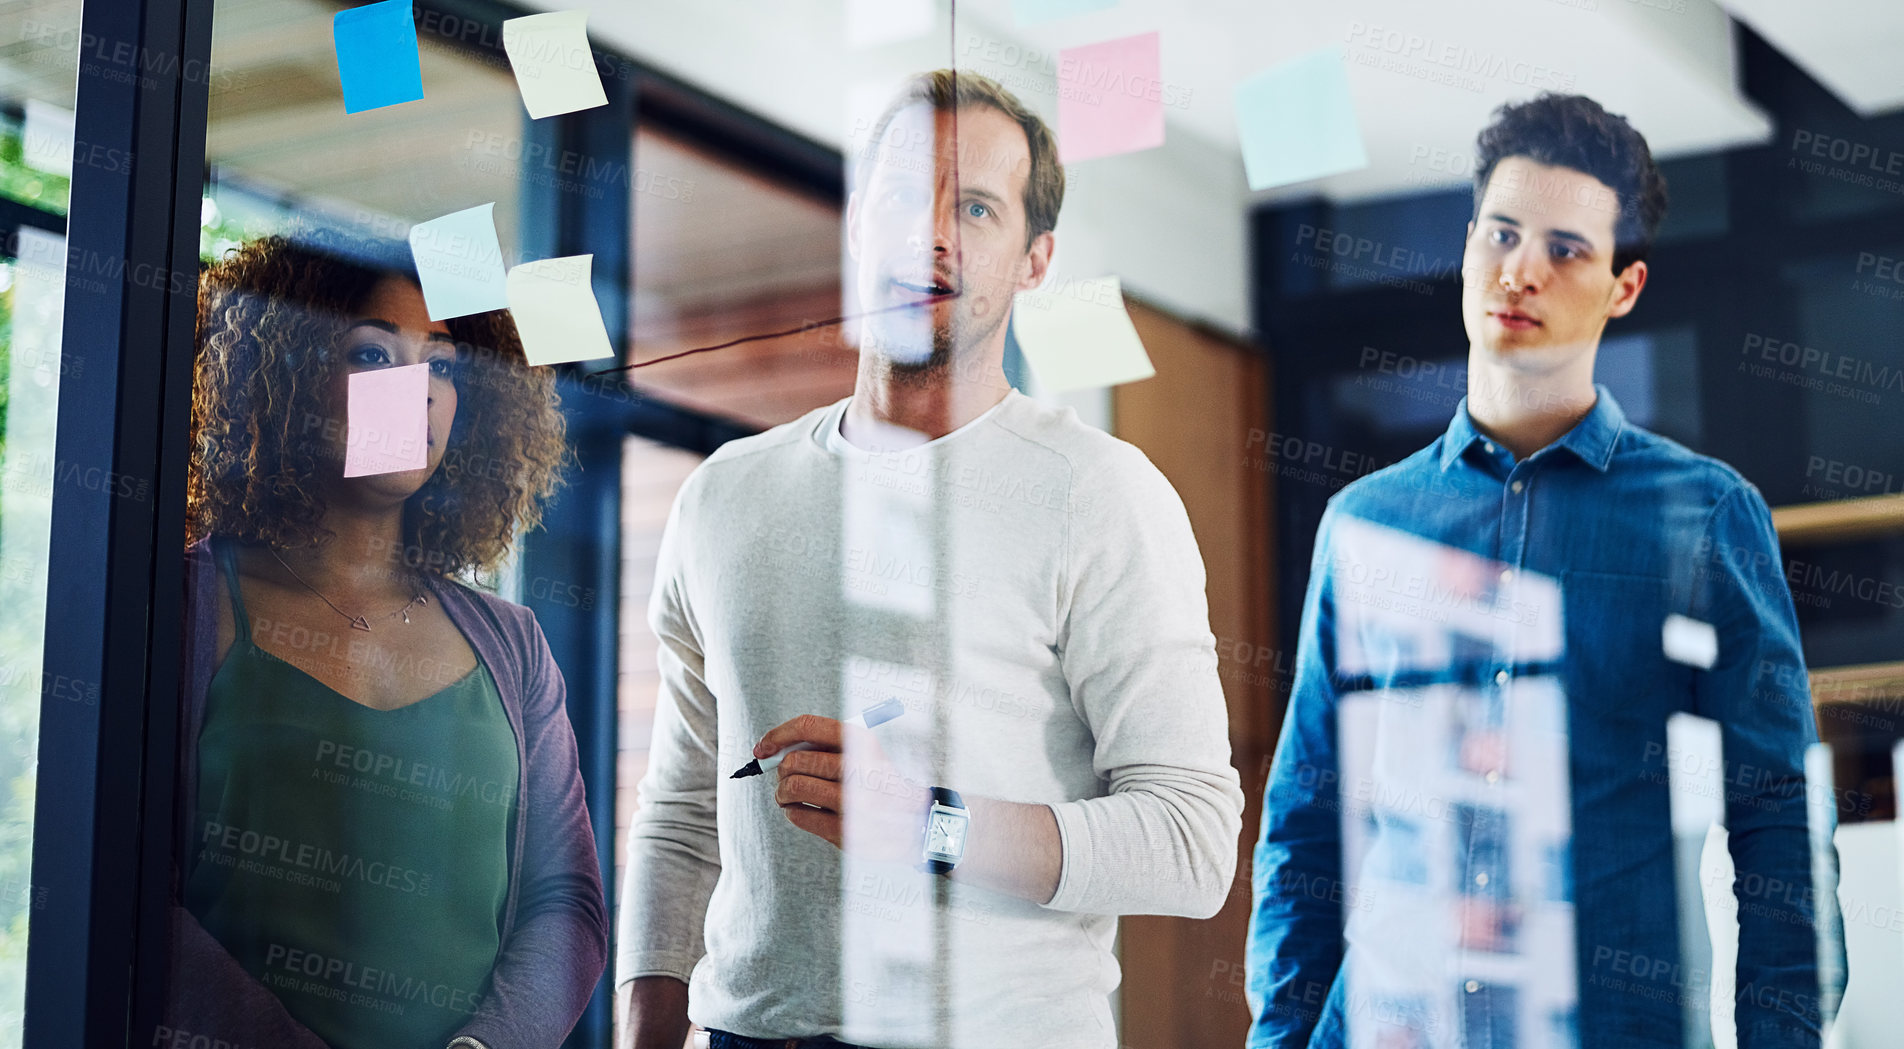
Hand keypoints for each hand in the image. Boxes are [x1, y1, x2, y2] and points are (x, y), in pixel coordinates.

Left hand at [756, 714, 930, 864]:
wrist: (914, 823)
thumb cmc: (878, 783)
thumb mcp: (863, 753)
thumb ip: (825, 746)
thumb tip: (774, 750)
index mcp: (862, 743)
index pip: (808, 726)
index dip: (778, 735)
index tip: (763, 748)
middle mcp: (859, 769)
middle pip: (795, 760)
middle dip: (782, 770)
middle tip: (785, 776)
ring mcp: (853, 802)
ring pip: (792, 788)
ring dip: (783, 793)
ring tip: (789, 796)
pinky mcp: (845, 831)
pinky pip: (798, 815)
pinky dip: (792, 812)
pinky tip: (802, 811)